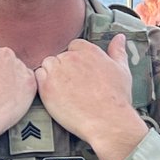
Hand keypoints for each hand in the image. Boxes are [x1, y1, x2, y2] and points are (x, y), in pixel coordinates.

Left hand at [35, 35, 147, 159]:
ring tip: (64, 90)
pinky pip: (37, 76)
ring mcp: (57, 71)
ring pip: (47, 64)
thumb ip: (117, 51)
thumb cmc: (116, 98)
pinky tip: (55, 93)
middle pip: (59, 56)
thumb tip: (119, 38)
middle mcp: (71, 58)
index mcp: (88, 51)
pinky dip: (43, 83)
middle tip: (72, 84)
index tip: (79, 72)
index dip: (76, 59)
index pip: (74, 45)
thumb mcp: (122, 70)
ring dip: (52, 74)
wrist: (107, 121)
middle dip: (64, 68)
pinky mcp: (47, 86)